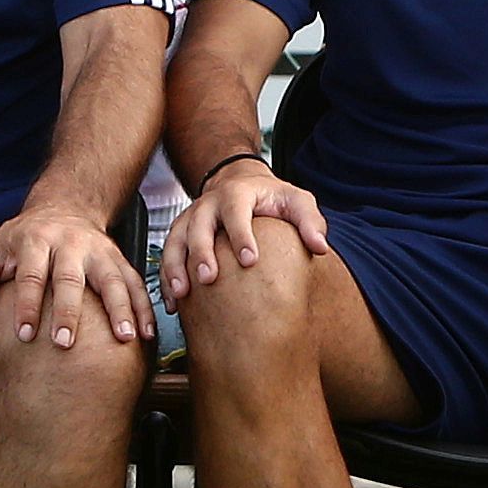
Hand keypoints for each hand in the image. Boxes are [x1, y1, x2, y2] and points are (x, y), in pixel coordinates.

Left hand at [0, 205, 144, 351]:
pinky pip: (135, 282)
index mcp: (35, 240)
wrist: (64, 207)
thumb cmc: (22, 239)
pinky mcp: (118, 258)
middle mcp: (69, 243)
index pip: (31, 275)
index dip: (27, 304)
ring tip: (126, 338)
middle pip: (70, 278)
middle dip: (69, 311)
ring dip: (120, 309)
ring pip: (112, 278)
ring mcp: (99, 250)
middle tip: (65, 344)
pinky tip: (148, 334)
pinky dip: (144, 307)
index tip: (25, 335)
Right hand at [160, 158, 328, 304]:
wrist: (241, 184)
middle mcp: (208, 205)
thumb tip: (320, 247)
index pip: (236, 212)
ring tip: (180, 294)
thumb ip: (310, 220)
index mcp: (237, 194)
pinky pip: (167, 255)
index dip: (241, 235)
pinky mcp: (180, 235)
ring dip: (175, 267)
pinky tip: (172, 304)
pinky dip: (166, 279)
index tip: (250, 260)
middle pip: (198, 227)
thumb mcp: (296, 201)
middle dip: (201, 253)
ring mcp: (190, 219)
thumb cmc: (272, 197)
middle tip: (209, 279)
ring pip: (175, 241)